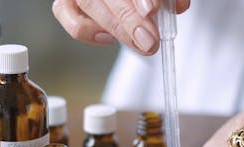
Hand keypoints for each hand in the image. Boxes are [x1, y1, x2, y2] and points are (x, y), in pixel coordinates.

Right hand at [52, 0, 189, 54]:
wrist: (125, 0)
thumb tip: (178, 6)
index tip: (153, 10)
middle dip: (129, 19)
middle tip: (150, 41)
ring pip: (88, 3)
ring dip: (117, 28)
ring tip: (142, 45)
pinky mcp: (65, 3)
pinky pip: (69, 18)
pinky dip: (88, 32)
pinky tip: (109, 39)